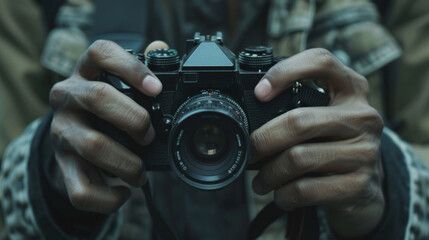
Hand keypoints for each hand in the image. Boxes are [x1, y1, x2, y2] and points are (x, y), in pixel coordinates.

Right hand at [49, 40, 167, 213]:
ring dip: (128, 162)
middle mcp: (68, 97)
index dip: (130, 67)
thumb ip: (138, 69)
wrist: (73, 138)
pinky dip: (109, 197)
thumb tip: (161, 48)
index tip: (157, 88)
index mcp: (85, 72)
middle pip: (98, 97)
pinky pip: (81, 188)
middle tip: (150, 135)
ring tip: (141, 172)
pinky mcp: (63, 165)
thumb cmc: (104, 108)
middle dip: (134, 118)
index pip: (100, 53)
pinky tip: (124, 191)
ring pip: (93, 145)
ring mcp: (62, 132)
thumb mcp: (116, 84)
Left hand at [251, 48, 384, 237]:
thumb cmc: (335, 148)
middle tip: (250, 152)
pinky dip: (284, 194)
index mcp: (351, 90)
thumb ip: (299, 109)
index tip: (259, 92)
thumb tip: (247, 119)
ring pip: (299, 158)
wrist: (366, 191)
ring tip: (261, 181)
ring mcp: (365, 151)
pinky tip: (281, 195)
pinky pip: (306, 189)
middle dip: (263, 140)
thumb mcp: (325, 120)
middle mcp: (363, 116)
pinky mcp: (359, 184)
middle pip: (298, 120)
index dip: (284, 72)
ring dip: (269, 173)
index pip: (320, 61)